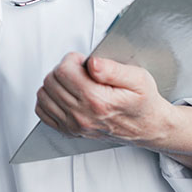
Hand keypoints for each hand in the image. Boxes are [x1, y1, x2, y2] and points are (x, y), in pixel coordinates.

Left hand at [35, 52, 176, 149]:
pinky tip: (64, 93)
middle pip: (51, 81)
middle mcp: (82, 115)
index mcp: (97, 100)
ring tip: (73, 81)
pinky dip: (49, 99)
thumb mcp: (138, 79)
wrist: (148, 127)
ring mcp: (74, 125)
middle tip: (79, 70)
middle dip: (63, 69)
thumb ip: (112, 68)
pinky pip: (43, 111)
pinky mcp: (70, 130)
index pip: (63, 71)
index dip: (71, 60)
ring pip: (44, 94)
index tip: (82, 61)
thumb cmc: (143, 103)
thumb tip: (92, 63)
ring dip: (55, 83)